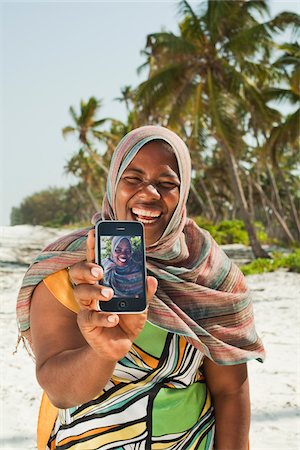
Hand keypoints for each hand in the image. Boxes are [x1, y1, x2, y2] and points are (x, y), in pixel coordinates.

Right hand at [68, 229, 157, 361]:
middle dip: (86, 268)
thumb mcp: (141, 305)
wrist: (122, 344)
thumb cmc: (128, 319)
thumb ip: (145, 292)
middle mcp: (90, 291)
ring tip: (110, 293)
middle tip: (100, 270)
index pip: (94, 260)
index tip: (94, 232)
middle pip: (78, 273)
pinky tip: (113, 317)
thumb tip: (151, 279)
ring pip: (80, 293)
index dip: (92, 246)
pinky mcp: (86, 324)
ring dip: (95, 291)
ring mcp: (86, 307)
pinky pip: (89, 318)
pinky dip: (102, 317)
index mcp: (102, 281)